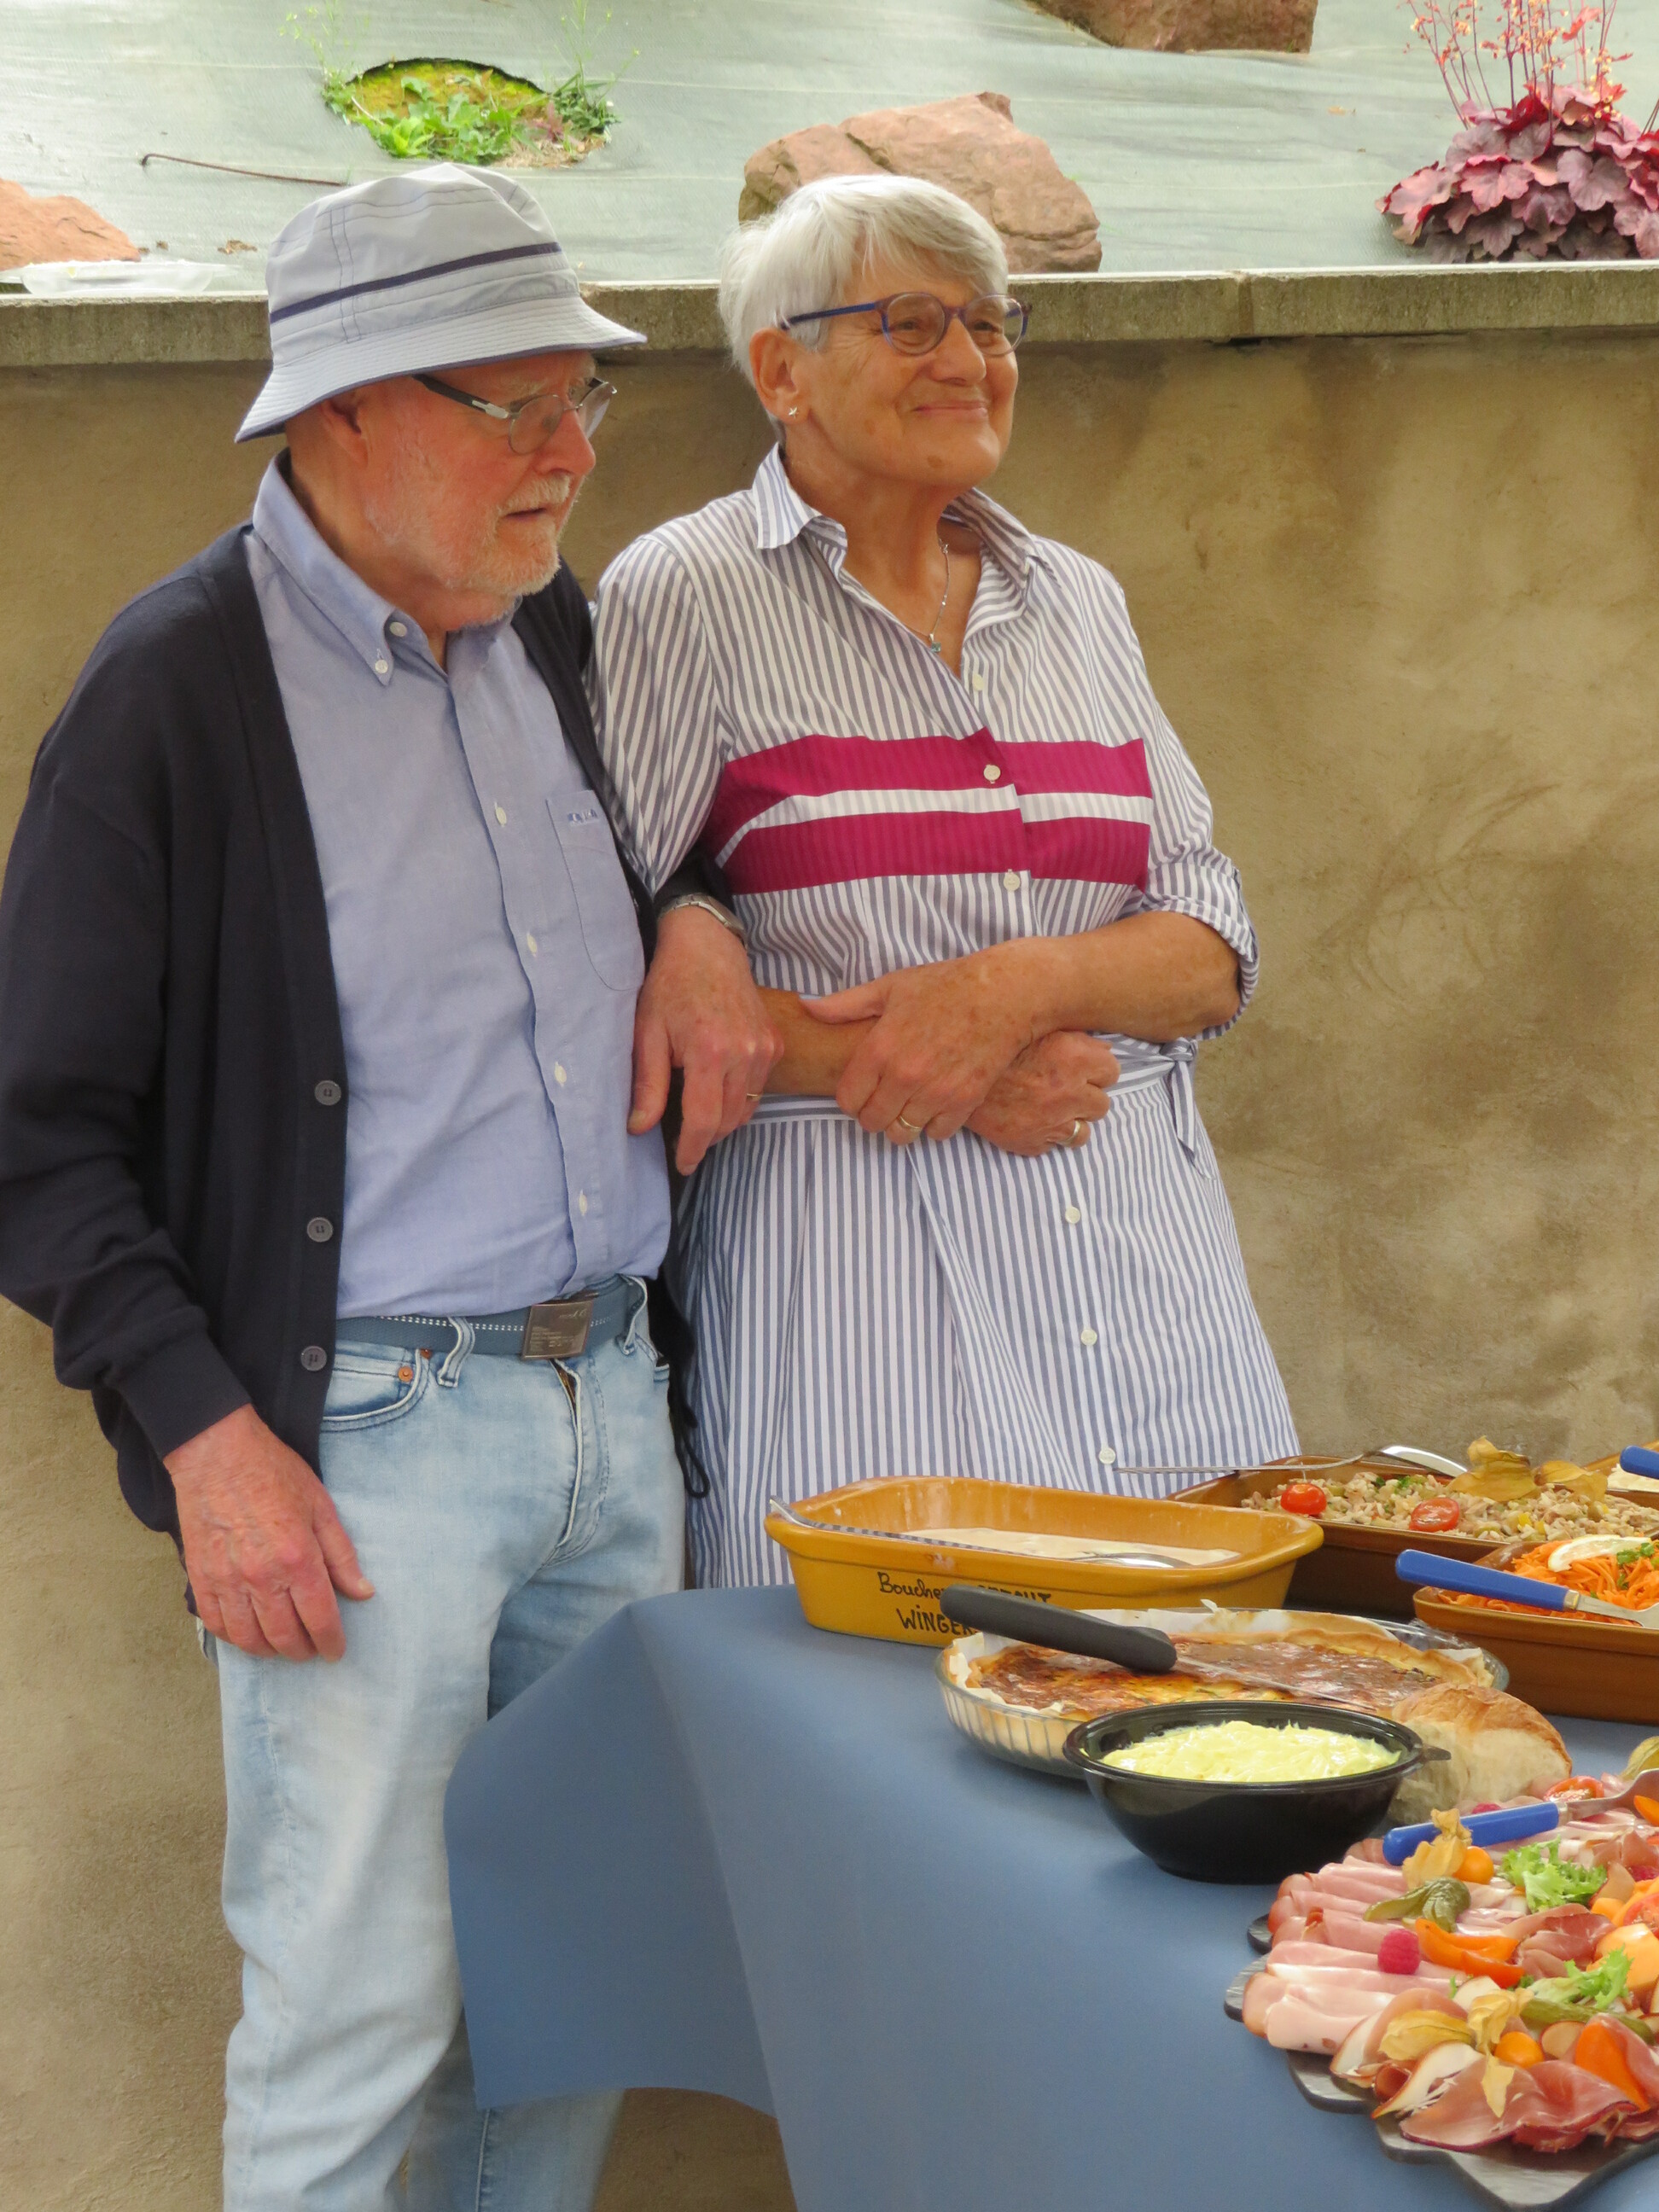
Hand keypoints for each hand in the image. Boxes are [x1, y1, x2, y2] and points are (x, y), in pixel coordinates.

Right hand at [166, 1404, 373, 1661]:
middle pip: (285, 1636)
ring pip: (249, 1639)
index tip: (336, 1651)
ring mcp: (227, 1580)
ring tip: (282, 1646)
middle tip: (311, 1649)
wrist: (217, 1454)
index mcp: (298, 1558)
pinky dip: (234, 1638)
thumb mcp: (321, 1506)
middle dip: (303, 1650)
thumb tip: (362, 1593)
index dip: (331, 1642)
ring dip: (269, 1650)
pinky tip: (247, 1634)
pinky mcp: (200, 1577)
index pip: (320, 1619)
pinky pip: (216, 1624)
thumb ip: (341, 1554)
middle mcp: (262, 1577)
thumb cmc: (274, 1473)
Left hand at [629, 904, 780, 1172]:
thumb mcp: (647, 1032)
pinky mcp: (774, 1043)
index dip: (691, 1149)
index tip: (683, 1164)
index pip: (703, 1120)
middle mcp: (744, 1053)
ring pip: (746, 1108)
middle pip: (728, 1120)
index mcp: (709, 1051)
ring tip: (699, 1114)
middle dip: (705, 1138)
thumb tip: (639, 1127)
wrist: (707, 947)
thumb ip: (647, 1084)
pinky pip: (758, 1088)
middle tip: (683, 1141)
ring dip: (723, 1120)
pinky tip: (717, 1085)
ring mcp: (765, 1048)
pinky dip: (739, 1096)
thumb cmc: (671, 985)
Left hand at [805, 948, 1040, 1142]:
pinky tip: (935, 1106)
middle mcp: (904, 1076)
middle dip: (873, 1115)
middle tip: (884, 1100)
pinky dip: (933, 1126)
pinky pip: (936, 1135)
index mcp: (880, 1048)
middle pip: (871, 1123)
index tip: (862, 1089)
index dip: (851, 1098)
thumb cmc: (946, 986)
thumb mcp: (890, 987)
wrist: (1004, 994)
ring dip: (901, 1125)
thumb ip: (845, 1004)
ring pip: (901, 1135)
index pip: (847, 1100)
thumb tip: (807, 1007)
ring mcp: (935, 1092)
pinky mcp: (964, 1102)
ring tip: (908, 1106)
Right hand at [967, 1032, 1119, 1156]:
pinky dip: (1045, 1136)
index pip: (1112, 1072)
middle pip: (1102, 1105)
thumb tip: (1102, 1050)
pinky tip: (1031, 1119)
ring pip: (1082, 1133)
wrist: (952, 1068)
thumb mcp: (1037, 1025)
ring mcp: (1050, 1122)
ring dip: (1071, 1122)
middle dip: (1086, 1098)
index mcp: (1074, 1057)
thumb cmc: (995, 1043)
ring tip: (1051, 1110)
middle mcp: (1068, 1092)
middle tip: (1066, 1090)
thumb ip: (1074, 1037)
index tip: (1084, 1069)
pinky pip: (1052, 1146)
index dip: (1097, 1070)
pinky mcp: (1030, 1142)